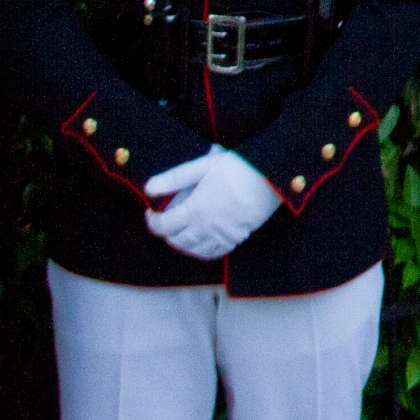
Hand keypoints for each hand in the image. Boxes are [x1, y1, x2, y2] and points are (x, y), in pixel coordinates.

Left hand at [144, 146, 281, 260]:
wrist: (272, 176)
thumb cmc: (238, 167)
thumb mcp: (203, 166)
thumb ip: (174, 178)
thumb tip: (147, 188)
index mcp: (195, 210)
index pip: (163, 226)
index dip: (152, 221)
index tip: (151, 212)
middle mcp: (206, 227)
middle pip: (177, 240)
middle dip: (167, 232)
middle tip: (167, 220)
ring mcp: (222, 235)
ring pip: (194, 249)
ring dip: (183, 242)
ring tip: (182, 230)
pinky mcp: (237, 237)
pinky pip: (215, 253)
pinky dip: (203, 250)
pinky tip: (203, 240)